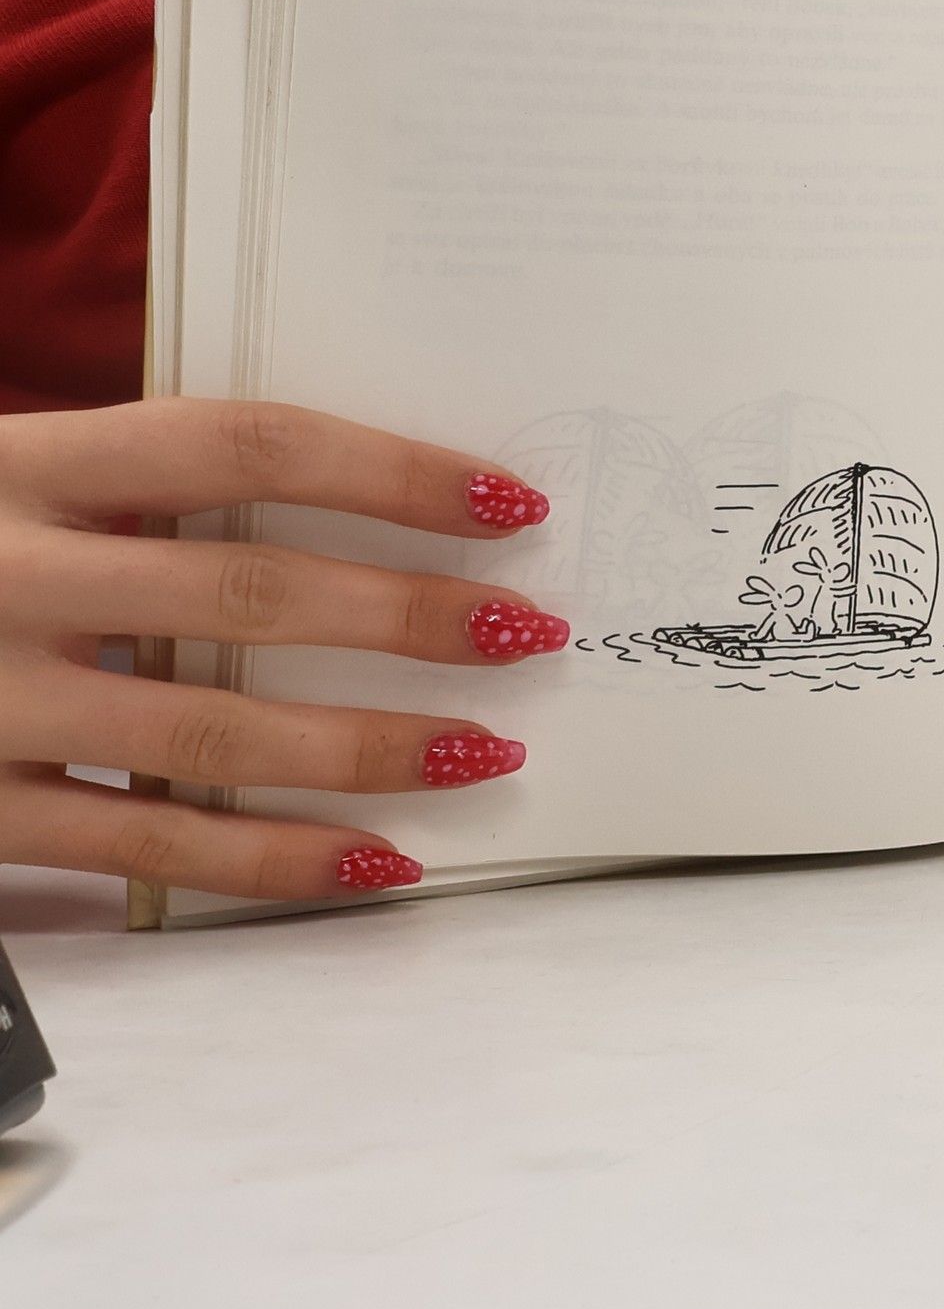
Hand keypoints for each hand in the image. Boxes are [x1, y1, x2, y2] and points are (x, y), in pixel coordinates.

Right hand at [0, 400, 564, 898]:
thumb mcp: (13, 472)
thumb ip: (139, 479)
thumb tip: (364, 500)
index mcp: (20, 462)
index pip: (243, 446)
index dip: (388, 470)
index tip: (505, 501)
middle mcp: (0, 574)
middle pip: (245, 592)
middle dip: (406, 617)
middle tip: (526, 630)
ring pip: (209, 736)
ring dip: (368, 750)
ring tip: (483, 752)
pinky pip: (143, 849)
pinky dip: (270, 862)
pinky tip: (375, 860)